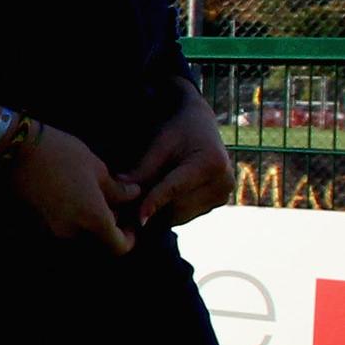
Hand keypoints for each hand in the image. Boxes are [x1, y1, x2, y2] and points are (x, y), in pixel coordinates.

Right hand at [8, 123, 138, 254]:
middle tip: (112, 200)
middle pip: (98, 239)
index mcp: (93, 218)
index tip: (130, 224)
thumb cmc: (62, 155)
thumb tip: (132, 194)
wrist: (16, 150)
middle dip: (107, 223)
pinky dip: (70, 214)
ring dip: (88, 218)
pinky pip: (61, 224)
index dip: (129, 239)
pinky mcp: (36, 221)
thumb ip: (117, 189)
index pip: (118, 246)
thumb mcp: (97, 167)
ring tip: (89, 192)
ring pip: (79, 231)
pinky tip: (70, 192)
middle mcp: (72, 230)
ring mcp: (51, 228)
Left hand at [126, 91, 232, 230]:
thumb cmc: (179, 130)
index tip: (137, 219)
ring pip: (181, 215)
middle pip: (178, 206)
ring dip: (159, 212)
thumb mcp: (160, 146)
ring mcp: (224, 194)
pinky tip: (157, 200)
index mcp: (211, 163)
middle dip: (152, 208)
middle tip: (127, 209)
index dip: (154, 203)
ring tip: (140, 201)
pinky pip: (186, 215)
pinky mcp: (219, 202)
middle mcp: (224, 182)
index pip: (176, 189)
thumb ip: (143, 171)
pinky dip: (169, 211)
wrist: (201, 126)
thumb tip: (121, 193)